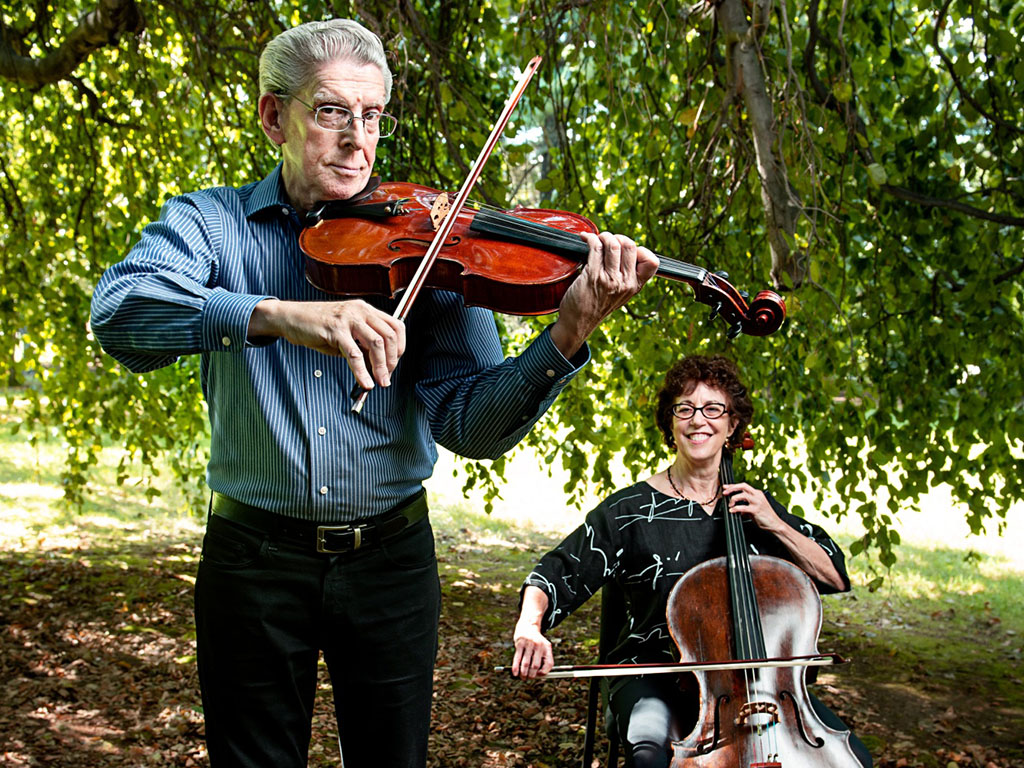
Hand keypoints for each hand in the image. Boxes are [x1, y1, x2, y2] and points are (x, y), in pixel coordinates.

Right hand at [248, 299, 405, 388]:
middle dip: (391, 360)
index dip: (399, 348)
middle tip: (386, 377)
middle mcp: (360, 311)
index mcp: (366, 310)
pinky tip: (365, 382)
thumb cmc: (318, 325)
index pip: (395, 326)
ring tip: (379, 382)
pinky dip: (361, 371)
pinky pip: (353, 354)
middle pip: (389, 336)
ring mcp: (348, 319)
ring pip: (376, 343)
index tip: (393, 364)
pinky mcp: (335, 330)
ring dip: (380, 367)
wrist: (291, 317)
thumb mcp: (346, 332)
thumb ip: (363, 346)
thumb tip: (377, 367)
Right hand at [511, 621, 553, 678]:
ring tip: (523, 677)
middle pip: (535, 665)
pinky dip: (516, 668)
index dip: (544, 672)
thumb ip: (545, 660)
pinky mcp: (519, 644)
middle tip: (529, 678)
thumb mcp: (544, 647)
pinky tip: (515, 673)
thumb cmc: (536, 641)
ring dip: (523, 673)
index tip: (539, 675)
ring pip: (525, 664)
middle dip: (532, 675)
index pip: (549, 663)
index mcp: (547, 647)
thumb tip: (540, 675)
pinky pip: (517, 658)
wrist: (528, 626)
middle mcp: (539, 645)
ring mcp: (528, 644)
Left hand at [548, 231, 658, 357]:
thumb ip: (627, 276)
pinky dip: (590, 238)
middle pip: (630, 245)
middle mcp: (625, 283)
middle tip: (607, 241)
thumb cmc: (596, 305)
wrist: (578, 321)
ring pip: (613, 244)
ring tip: (597, 239)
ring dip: (603, 236)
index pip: (652, 261)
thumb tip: (625, 248)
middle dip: (618, 237)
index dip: (640, 249)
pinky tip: (586, 239)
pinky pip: (595, 247)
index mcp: (635, 286)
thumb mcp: (621, 294)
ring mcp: (610, 279)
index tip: (626, 250)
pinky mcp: (593, 276)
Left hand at [722, 482, 781, 532]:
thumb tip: (737, 509)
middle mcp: (757, 495)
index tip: (725, 487)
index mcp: (757, 493)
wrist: (775, 524)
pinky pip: (743, 507)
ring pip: (742, 495)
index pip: (743, 486)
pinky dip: (736, 509)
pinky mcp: (756, 510)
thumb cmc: (765, 517)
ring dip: (733, 499)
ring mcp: (757, 502)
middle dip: (732, 488)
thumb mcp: (755, 509)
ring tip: (730, 505)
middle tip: (724, 493)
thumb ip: (746, 507)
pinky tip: (732, 511)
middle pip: (742, 486)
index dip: (733, 486)